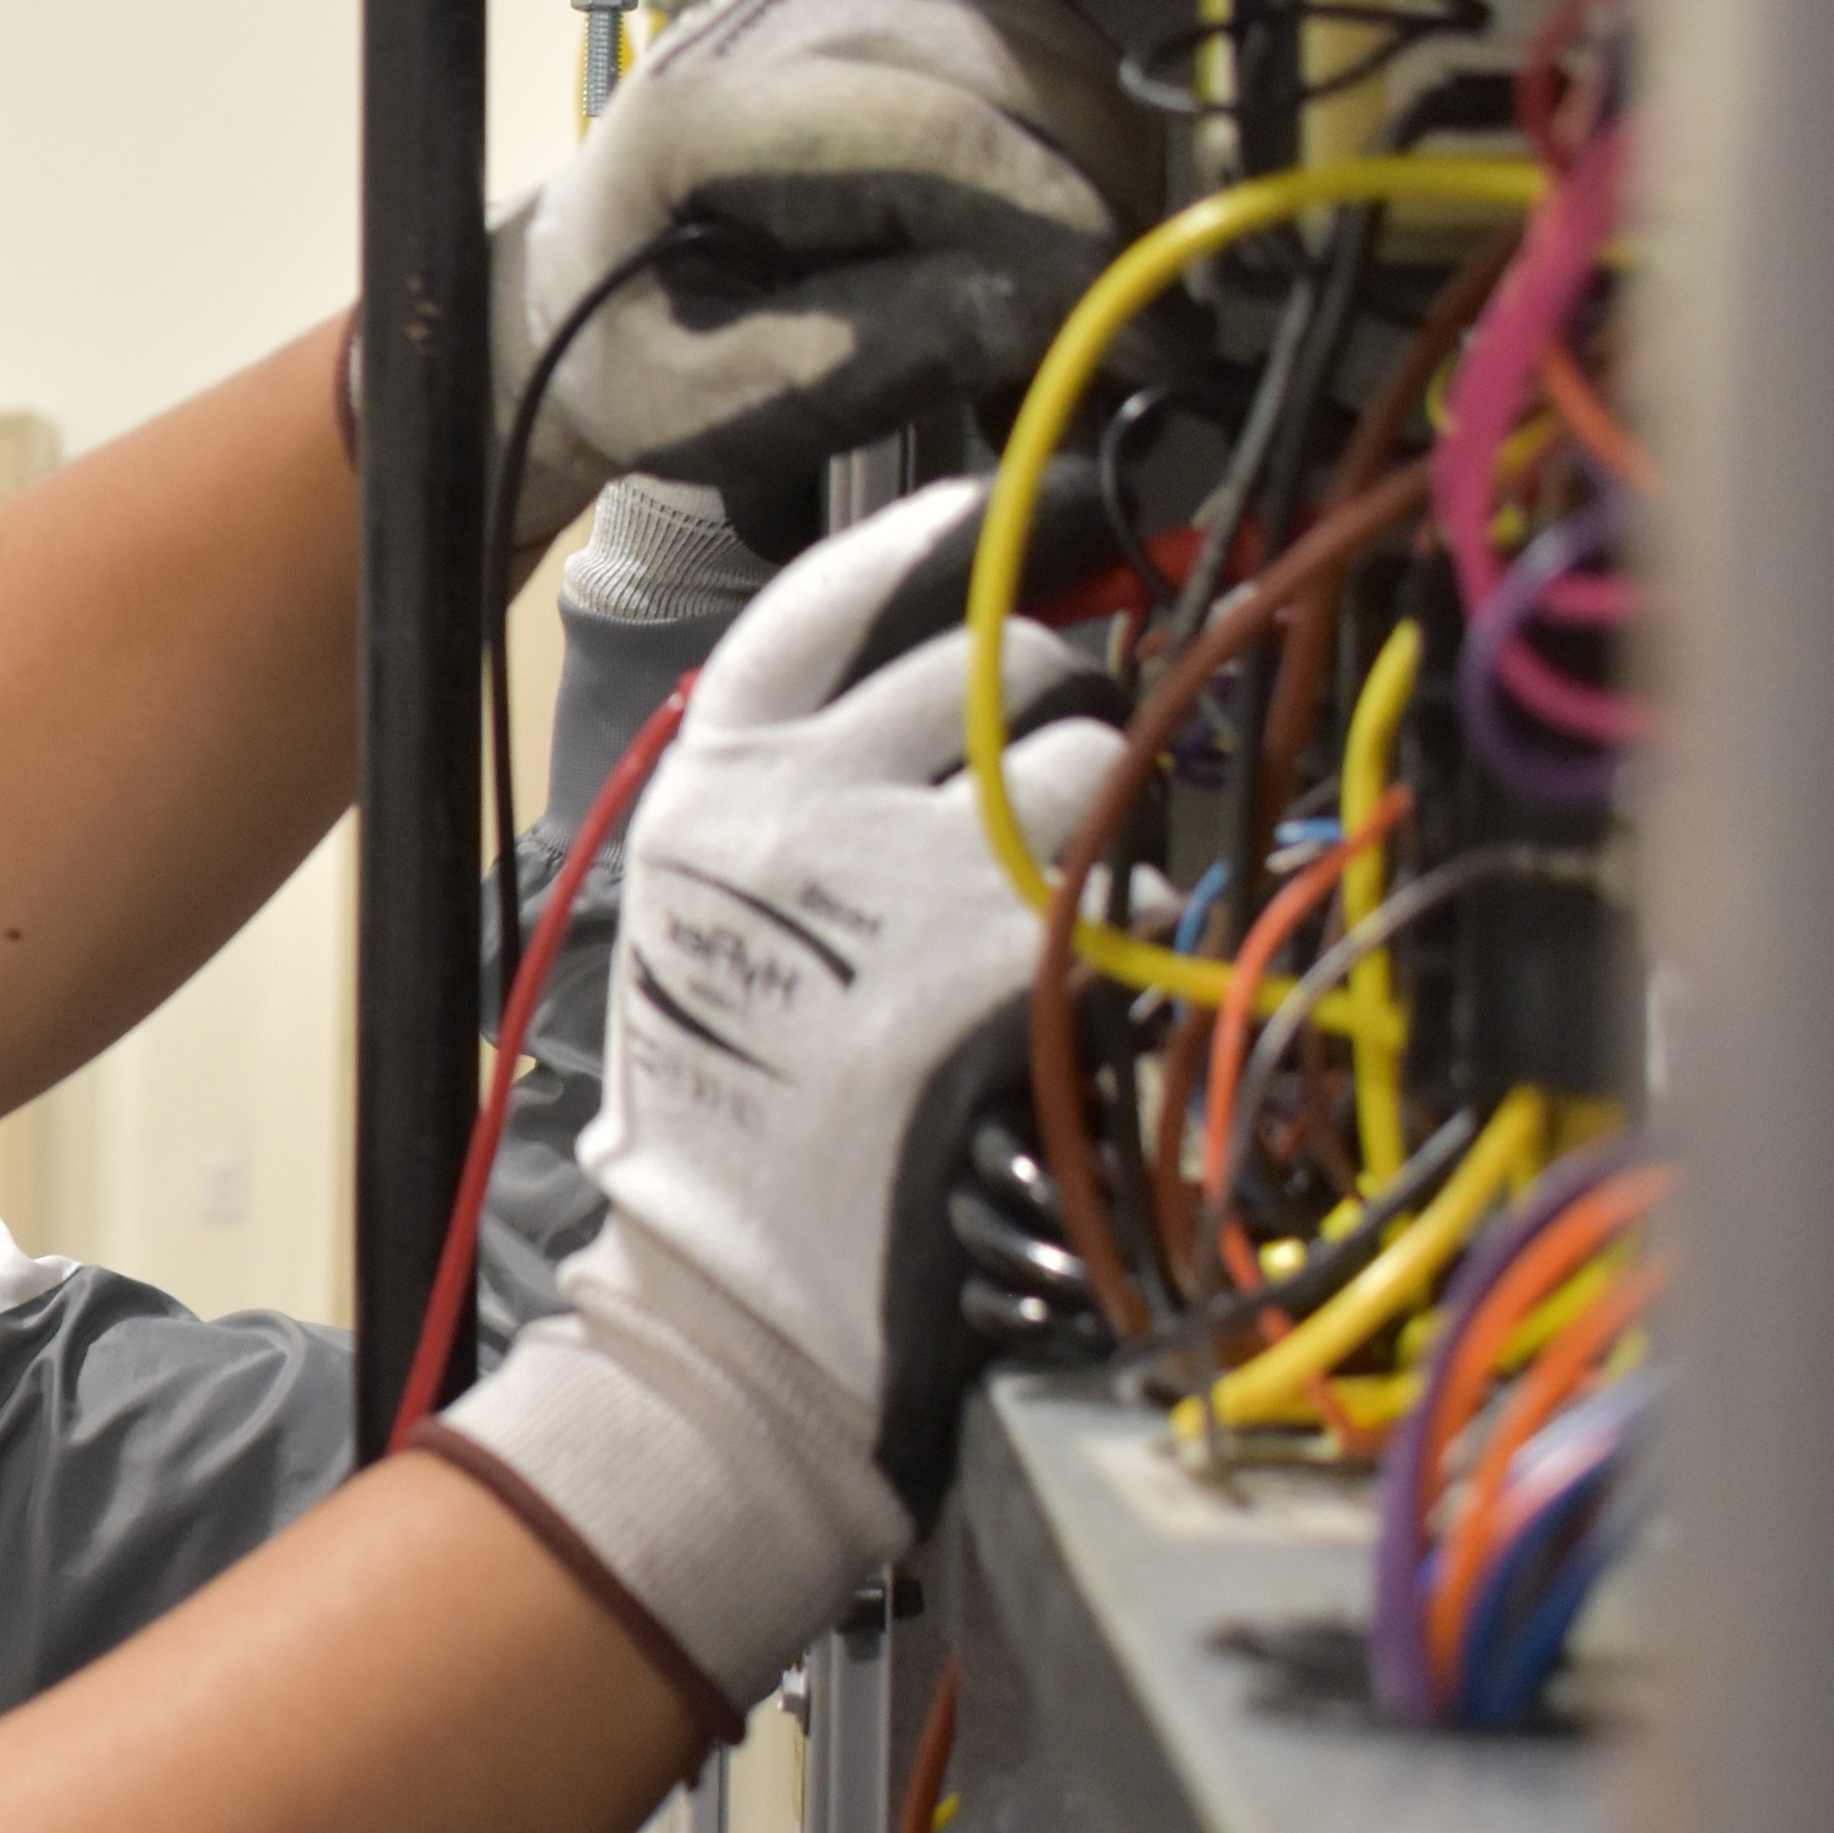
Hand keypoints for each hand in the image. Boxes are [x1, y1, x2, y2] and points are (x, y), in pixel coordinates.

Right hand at [433, 483, 1127, 1705]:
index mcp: (707, 793)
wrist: (736, 1312)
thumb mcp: (706, 931)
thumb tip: (936, 703)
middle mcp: (801, 809)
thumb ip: (790, 807)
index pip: (817, 605)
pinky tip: (1072, 1008)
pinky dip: (1126, 940)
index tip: (980, 520)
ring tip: (1051, 922)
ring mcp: (911, 881)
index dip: (913, 552)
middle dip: (1037, 714)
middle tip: (1034, 798)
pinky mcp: (1011, 965)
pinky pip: (1127, 892)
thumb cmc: (723, 1139)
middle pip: (984, 666)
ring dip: (1097, 828)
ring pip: (1080, 766)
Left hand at [496, 0, 1147, 547]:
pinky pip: (1047, 37)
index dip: (1060, 228)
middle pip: (1013, 72)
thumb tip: (1046, 303)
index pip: (934, 132)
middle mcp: (784, 7)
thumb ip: (865, 353)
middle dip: (1100, 204)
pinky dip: (1081, 132)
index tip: (1139, 328)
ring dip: (1102, 169)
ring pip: (1051, 47)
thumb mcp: (714, 399)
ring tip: (1090, 287)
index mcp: (707, 110)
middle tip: (1137, 330)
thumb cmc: (640, 345)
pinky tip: (1065, 219)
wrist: (583, 278)